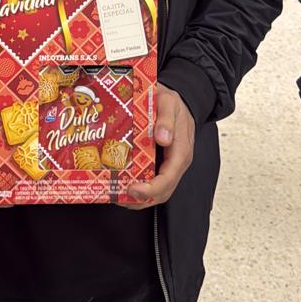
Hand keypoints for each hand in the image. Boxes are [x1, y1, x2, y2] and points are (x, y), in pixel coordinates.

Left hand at [124, 86, 195, 209]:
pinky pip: (153, 182)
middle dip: (142, 199)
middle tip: (120, 197)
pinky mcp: (162, 164)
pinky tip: (124, 186)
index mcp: (181, 150)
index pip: (168, 178)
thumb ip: (166, 119)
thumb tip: (163, 138)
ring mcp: (170, 165)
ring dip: (140, 198)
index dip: (151, 188)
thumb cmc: (173, 103)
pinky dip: (140, 189)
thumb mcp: (169, 103)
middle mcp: (177, 163)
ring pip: (158, 191)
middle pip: (163, 191)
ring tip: (119, 196)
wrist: (178, 102)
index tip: (133, 189)